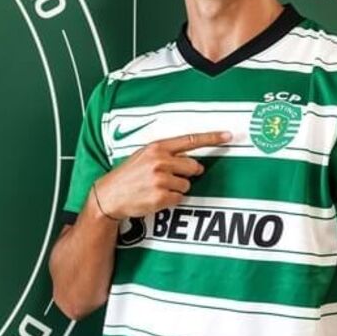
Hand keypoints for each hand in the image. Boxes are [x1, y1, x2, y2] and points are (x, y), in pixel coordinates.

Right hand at [95, 131, 230, 219]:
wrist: (109, 196)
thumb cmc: (127, 176)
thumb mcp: (142, 156)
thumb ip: (165, 154)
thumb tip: (190, 159)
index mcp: (156, 148)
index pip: (190, 140)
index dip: (211, 138)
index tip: (227, 136)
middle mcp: (160, 161)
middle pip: (193, 166)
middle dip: (187, 173)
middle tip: (170, 177)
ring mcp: (161, 179)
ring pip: (187, 184)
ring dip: (177, 188)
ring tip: (157, 188)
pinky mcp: (161, 196)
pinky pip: (180, 198)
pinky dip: (171, 200)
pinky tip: (155, 197)